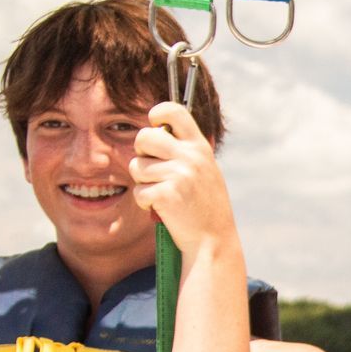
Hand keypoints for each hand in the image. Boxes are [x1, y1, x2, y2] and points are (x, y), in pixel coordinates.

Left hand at [130, 102, 235, 252]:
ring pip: (136, 167)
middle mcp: (190, 157)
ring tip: (162, 194)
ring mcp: (179, 176)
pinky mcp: (166, 195)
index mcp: (199, 147)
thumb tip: (157, 129)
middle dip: (141, 154)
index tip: (156, 127)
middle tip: (153, 170)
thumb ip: (186, 150)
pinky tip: (161, 209)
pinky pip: (138, 191)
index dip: (157, 114)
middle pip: (144, 137)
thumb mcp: (205, 170)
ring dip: (143, 183)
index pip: (174, 110)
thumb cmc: (205, 206)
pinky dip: (145, 203)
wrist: (214, 240)